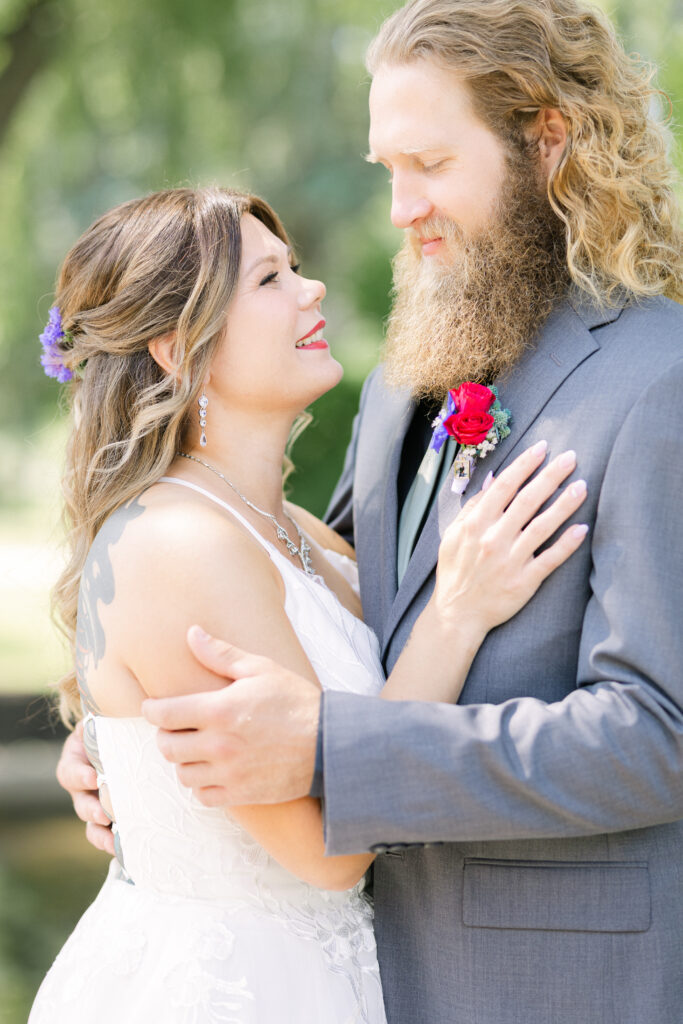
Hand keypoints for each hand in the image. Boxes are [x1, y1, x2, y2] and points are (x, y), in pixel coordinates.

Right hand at [56, 721, 114, 855]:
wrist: (132, 735)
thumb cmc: (119, 723)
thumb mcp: (110, 717)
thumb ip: (109, 717)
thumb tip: (121, 713)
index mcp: (78, 757)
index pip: (70, 769)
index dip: (79, 775)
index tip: (92, 778)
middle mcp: (84, 782)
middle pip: (79, 800)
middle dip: (90, 808)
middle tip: (103, 813)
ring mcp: (96, 800)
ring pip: (91, 822)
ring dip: (99, 832)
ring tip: (111, 839)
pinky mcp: (112, 813)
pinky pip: (106, 832)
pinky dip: (112, 841)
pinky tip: (123, 848)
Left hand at [142, 626, 321, 806]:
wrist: (331, 744)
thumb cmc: (296, 701)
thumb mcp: (261, 669)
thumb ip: (221, 654)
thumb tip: (191, 633)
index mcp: (219, 710)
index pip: (162, 715)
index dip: (152, 710)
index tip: (154, 707)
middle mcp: (219, 745)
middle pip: (167, 747)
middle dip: (166, 735)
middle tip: (177, 727)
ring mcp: (229, 773)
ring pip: (182, 773)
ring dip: (184, 761)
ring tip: (196, 748)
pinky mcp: (240, 794)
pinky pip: (202, 796)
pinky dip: (202, 784)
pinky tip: (213, 770)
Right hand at [432, 441, 587, 635]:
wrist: (457, 613)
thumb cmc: (456, 570)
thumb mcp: (454, 534)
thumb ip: (474, 505)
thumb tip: (495, 478)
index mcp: (476, 523)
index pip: (505, 486)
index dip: (525, 464)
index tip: (543, 448)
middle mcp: (494, 539)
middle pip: (528, 500)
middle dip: (551, 476)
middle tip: (572, 457)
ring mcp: (511, 561)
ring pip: (543, 526)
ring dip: (564, 504)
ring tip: (582, 485)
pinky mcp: (524, 582)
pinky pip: (550, 560)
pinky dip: (567, 544)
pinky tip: (582, 528)